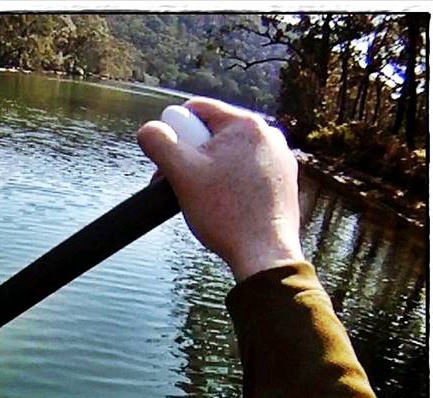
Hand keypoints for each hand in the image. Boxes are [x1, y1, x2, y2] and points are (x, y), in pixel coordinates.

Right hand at [137, 97, 303, 281]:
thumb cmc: (224, 213)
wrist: (263, 252)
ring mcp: (280, 157)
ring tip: (206, 199)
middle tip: (182, 184)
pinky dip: (231, 183)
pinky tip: (226, 205)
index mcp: (245, 124)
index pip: (196, 109)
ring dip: (210, 170)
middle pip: (213, 132)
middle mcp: (268, 134)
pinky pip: (248, 170)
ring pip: (230, 152)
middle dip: (191, 155)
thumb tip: (148, 129)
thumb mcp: (181, 174)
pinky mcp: (284, 179)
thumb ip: (159, 143)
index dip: (174, 132)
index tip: (170, 162)